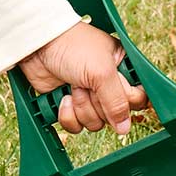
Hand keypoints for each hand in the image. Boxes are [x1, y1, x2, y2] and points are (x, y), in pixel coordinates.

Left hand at [18, 21, 147, 134]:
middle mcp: (108, 86)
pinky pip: (77, 126)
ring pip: (95, 124)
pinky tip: (63, 97)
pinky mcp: (71, 106)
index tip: (113, 90)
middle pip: (114, 116)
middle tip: (87, 84)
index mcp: (122, 70)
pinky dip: (67, 115)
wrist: (37, 47)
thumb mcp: (101, 72)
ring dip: (81, 108)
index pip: (137, 99)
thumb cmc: (73, 48)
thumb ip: (117, 102)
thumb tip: (125, 129)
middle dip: (97, 103)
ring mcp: (89, 97)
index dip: (126, 101)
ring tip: (73, 87)